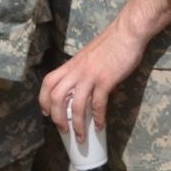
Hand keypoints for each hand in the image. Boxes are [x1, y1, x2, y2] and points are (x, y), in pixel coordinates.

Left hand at [38, 27, 146, 145]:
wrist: (127, 32)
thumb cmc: (110, 43)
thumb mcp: (88, 56)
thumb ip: (81, 70)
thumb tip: (80, 88)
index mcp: (71, 64)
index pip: (48, 82)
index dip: (43, 100)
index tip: (47, 113)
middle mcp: (77, 70)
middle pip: (56, 97)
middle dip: (57, 118)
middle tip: (63, 130)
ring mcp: (90, 75)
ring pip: (77, 105)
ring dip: (77, 125)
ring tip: (80, 137)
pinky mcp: (106, 80)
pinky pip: (98, 103)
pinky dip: (98, 117)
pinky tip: (100, 125)